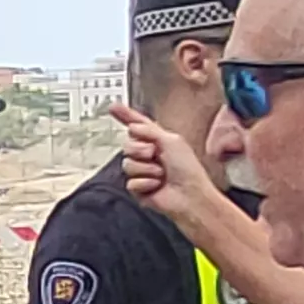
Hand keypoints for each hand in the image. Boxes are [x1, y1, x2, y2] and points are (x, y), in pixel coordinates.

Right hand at [111, 104, 239, 243]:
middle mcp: (148, 155)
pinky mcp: (139, 188)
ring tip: (161, 175)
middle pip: (127, 145)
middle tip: (155, 156)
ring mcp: (143, 171)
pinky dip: (145, 184)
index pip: (138, 126)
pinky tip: (156, 187)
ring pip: (127, 164)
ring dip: (146, 169)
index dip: (125, 116)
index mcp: (158, 140)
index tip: (113, 107)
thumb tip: (132, 127)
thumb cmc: (188, 170)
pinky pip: (130, 182)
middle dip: (140, 149)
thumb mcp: (172, 141)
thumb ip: (149, 130)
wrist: (189, 196)